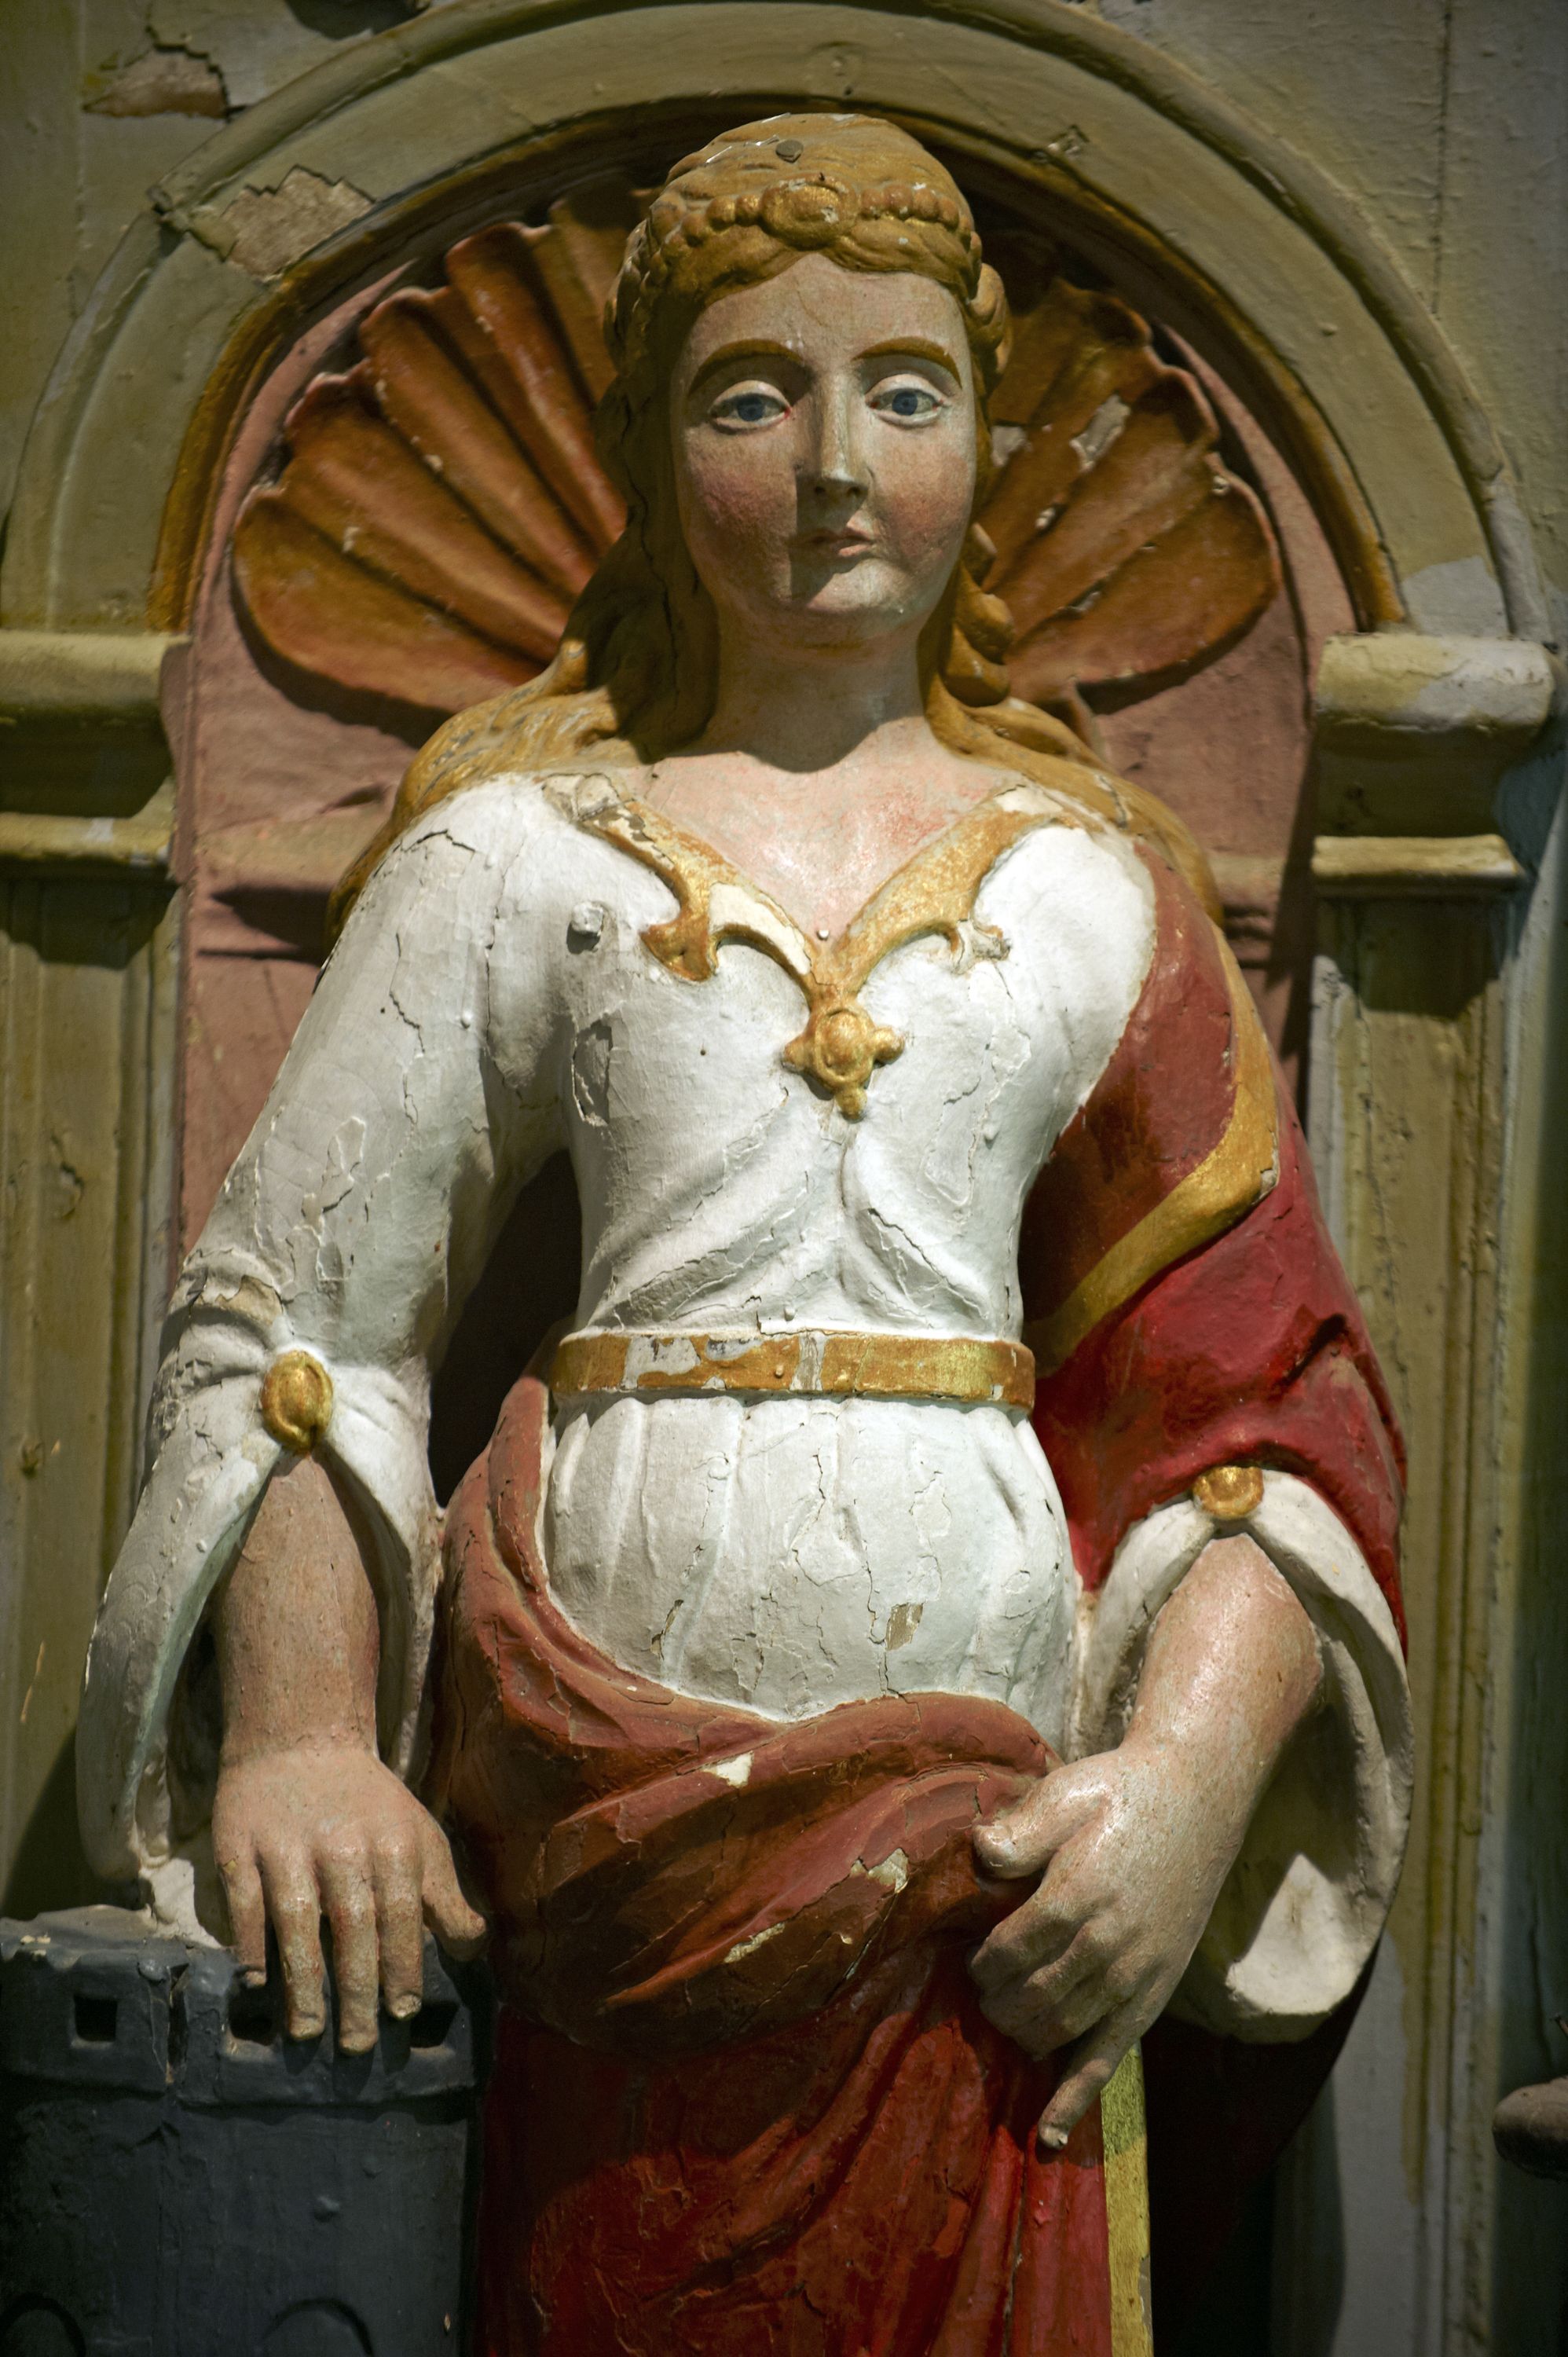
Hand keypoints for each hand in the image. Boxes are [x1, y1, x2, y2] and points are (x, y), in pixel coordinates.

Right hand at [212, 1741, 486, 2050]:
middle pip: (352, 1927)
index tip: (403, 2014)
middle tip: (359, 2045)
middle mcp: (342, 1844)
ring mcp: (287, 1846)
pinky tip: (257, 1984)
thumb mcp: (419, 1838)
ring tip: (309, 2032)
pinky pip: (244, 1904)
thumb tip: (473, 1951)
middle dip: (357, 1990)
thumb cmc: (369, 1806)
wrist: (300, 1742)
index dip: (402, 1966)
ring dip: (303, 1982)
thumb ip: (444, 1897)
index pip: (401, 1916)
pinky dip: (250, 1944)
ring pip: (296, 1922)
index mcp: (392, 1842)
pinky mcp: (241, 1845)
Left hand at [968, 1742, 1236, 2145]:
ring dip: (1020, 2035)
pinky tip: (1048, 2137)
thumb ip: (1021, 1829)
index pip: (1012, 1951)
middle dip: (993, 2001)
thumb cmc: (1120, 1793)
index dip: (982, 1962)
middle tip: (979, 1986)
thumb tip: (977, 1855)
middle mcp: (1108, 1945)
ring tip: (1002, 2017)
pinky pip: (1108, 2060)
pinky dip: (1074, 2100)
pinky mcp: (1151, 1998)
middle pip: (1031, 1998)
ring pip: (1060, 2032)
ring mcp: (1133, 1978)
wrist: (1197, 1802)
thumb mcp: (1066, 1790)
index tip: (968, 1955)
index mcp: (1081, 1893)